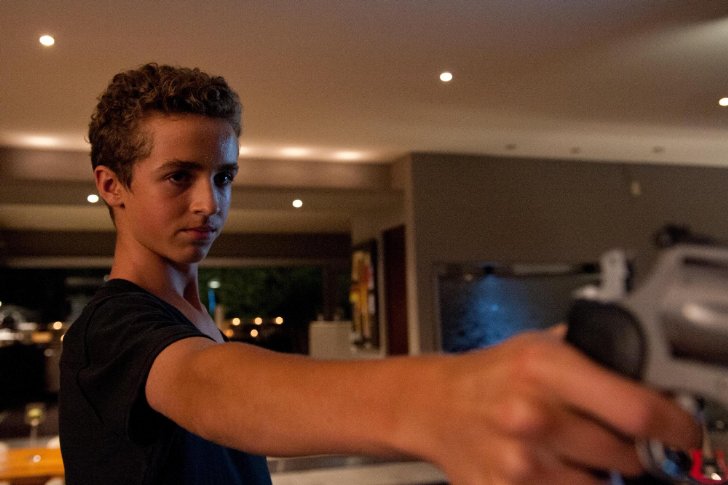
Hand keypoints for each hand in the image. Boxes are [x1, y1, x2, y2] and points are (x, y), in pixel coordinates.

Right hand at [403, 330, 699, 484]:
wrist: (437, 406)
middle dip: (630, 449)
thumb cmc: (490, 375)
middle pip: (628, 456)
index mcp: (544, 369)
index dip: (676, 428)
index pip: (638, 411)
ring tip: (572, 449)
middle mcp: (532, 417)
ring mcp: (520, 463)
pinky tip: (550, 465)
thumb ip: (597, 357)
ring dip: (598, 472)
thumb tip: (653, 380)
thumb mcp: (541, 346)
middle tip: (610, 435)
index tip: (685, 434)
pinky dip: (569, 484)